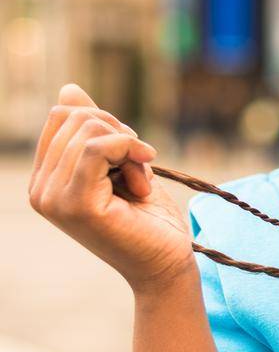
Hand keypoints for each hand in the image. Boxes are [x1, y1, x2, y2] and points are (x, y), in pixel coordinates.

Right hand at [28, 83, 193, 293]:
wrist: (166, 262)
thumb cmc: (147, 216)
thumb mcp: (118, 162)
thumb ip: (92, 129)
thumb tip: (68, 89)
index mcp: (45, 178)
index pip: (61, 116)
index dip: (104, 124)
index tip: (130, 153)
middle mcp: (40, 190)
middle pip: (74, 117)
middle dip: (118, 134)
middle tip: (138, 169)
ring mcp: (53, 199)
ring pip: (88, 130)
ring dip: (129, 149)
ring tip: (139, 183)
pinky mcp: (76, 204)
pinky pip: (96, 148)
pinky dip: (128, 151)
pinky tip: (143, 180)